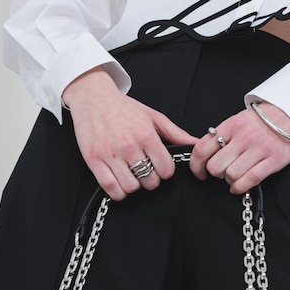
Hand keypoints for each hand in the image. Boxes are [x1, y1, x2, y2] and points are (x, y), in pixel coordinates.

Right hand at [63, 67, 197, 199]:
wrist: (93, 98)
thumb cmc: (124, 108)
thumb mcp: (153, 116)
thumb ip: (176, 133)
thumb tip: (196, 144)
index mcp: (146, 135)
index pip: (166, 169)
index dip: (166, 171)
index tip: (160, 167)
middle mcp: (129, 146)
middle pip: (149, 181)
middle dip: (151, 180)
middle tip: (146, 171)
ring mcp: (110, 154)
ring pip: (131, 187)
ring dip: (134, 185)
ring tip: (132, 175)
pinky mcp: (93, 160)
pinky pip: (110, 188)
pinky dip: (117, 192)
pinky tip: (120, 182)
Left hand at [189, 102, 289, 194]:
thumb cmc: (262, 120)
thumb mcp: (238, 120)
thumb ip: (222, 135)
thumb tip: (205, 155)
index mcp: (231, 126)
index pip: (203, 148)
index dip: (196, 166)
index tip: (199, 172)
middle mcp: (243, 137)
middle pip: (215, 166)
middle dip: (216, 173)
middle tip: (222, 171)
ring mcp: (259, 149)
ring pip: (231, 175)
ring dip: (229, 180)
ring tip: (234, 176)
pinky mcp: (273, 160)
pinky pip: (250, 179)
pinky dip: (240, 187)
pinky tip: (239, 186)